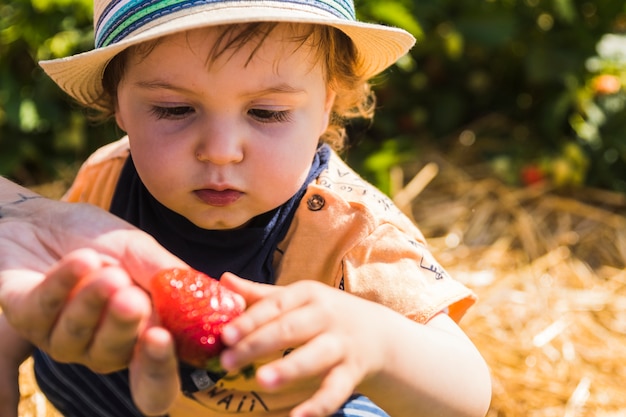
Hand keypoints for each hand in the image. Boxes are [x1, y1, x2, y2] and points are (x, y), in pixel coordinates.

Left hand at [0, 187, 184, 414]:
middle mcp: (98, 347)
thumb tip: (216, 298)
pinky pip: (44, 309)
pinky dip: (65, 282)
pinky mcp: (24, 316)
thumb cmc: (102, 239)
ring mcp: (59, 337)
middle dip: (123, 326)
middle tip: (132, 296)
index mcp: (136, 337)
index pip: (152, 380)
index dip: (157, 371)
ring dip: (92, 300)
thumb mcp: (143, 252)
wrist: (50, 216)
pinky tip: (82, 259)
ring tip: (105, 267)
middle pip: (113, 357)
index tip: (162, 339)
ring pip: (75, 338)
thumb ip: (170, 277)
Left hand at [218, 273, 390, 416]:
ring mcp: (341, 343)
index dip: (250, 320)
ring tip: (262, 380)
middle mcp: (325, 316)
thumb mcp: (298, 298)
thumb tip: (224, 281)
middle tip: (228, 360)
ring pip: (314, 356)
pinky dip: (319, 405)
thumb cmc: (325, 314)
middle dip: (258, 344)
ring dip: (289, 368)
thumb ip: (261, 294)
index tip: (225, 334)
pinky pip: (335, 389)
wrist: (379, 334)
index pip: (275, 305)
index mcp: (308, 294)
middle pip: (289, 329)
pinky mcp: (352, 371)